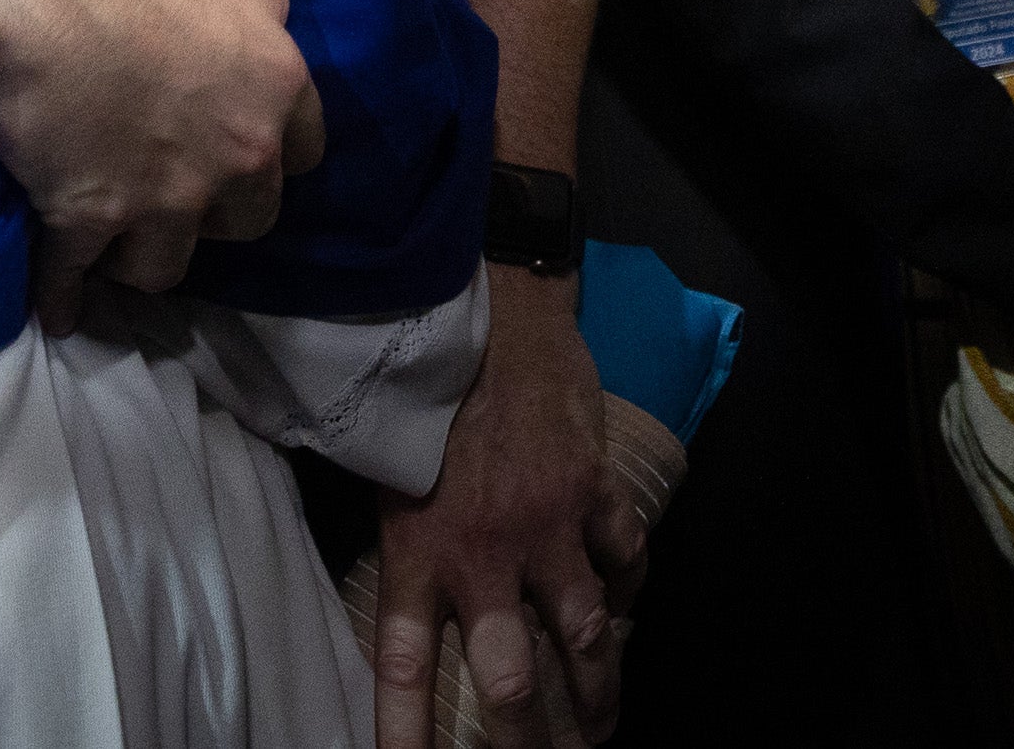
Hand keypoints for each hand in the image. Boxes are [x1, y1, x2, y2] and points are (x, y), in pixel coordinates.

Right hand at [0, 0, 317, 335]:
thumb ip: (260, 3)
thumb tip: (263, 32)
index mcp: (275, 83)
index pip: (304, 151)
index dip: (269, 148)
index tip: (238, 144)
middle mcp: (234, 154)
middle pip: (246, 219)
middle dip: (216, 208)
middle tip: (177, 185)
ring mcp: (162, 196)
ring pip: (167, 263)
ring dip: (144, 253)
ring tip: (117, 241)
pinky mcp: (86, 219)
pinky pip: (75, 280)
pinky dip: (65, 295)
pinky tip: (59, 306)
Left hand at [372, 268, 633, 747]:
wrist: (486, 308)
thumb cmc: (421, 388)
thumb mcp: (385, 467)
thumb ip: (406, 539)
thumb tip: (405, 596)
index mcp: (420, 552)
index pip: (403, 666)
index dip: (406, 734)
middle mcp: (486, 554)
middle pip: (511, 679)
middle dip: (528, 738)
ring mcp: (548, 526)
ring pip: (583, 635)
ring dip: (596, 686)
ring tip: (600, 722)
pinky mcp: (594, 490)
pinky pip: (624, 558)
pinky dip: (628, 587)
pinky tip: (625, 604)